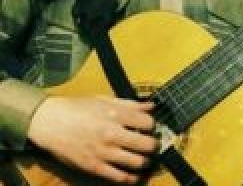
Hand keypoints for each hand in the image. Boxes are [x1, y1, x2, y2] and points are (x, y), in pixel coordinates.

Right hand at [27, 96, 156, 183]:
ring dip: (146, 162)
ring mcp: (104, 152)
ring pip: (137, 162)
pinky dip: (132, 179)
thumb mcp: (105, 100)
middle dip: (155, 146)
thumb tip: (151, 105)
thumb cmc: (79, 108)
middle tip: (154, 145)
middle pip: (147, 144)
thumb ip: (130, 104)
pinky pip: (119, 177)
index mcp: (116, 114)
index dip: (152, 126)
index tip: (150, 128)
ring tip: (146, 159)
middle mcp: (113, 133)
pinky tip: (136, 176)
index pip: (148, 123)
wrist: (52, 123)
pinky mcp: (94, 167)